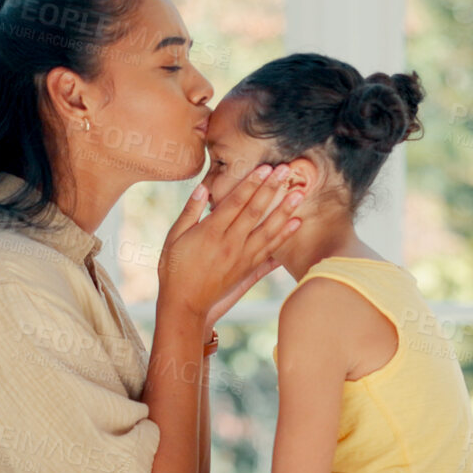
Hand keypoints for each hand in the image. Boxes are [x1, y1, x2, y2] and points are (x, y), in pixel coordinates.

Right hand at [158, 165, 302, 322]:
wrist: (184, 304)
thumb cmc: (174, 269)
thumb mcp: (173, 237)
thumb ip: (189, 212)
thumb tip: (203, 188)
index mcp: (210, 232)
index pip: (235, 202)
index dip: (251, 183)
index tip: (265, 168)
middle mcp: (229, 244)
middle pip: (255, 212)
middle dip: (272, 189)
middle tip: (287, 171)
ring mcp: (241, 257)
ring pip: (268, 230)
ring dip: (284, 210)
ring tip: (299, 194)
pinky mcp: (247, 269)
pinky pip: (270, 249)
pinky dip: (284, 236)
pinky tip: (297, 223)